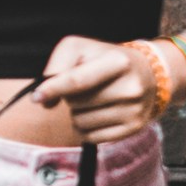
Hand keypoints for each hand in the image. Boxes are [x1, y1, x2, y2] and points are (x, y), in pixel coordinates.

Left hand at [35, 36, 162, 134]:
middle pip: (77, 103)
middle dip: (69, 96)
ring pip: (82, 122)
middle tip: (83, 87)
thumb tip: (43, 100)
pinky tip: (97, 113)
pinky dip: (86, 127)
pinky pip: (92, 137)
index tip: (36, 97)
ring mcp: (134, 111)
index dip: (54, 89)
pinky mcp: (134, 129)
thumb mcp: (81, 48)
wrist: (150, 73)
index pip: (78, 80)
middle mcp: (130, 87)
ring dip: (77, 113)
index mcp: (117, 62)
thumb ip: (57, 67)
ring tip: (92, 99)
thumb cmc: (106, 58)